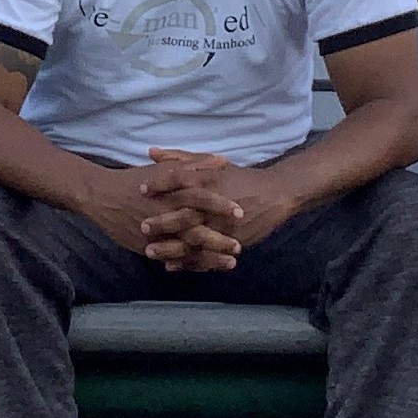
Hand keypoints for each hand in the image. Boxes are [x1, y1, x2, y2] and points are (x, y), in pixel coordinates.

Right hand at [78, 153, 243, 271]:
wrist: (102, 197)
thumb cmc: (135, 180)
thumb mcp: (165, 170)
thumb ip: (195, 165)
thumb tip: (222, 160)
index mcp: (171, 193)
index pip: (200, 199)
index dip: (220, 206)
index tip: (240, 212)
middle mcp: (166, 215)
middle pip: (196, 230)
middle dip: (219, 239)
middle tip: (239, 246)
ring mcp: (157, 234)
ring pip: (187, 249)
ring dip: (210, 257)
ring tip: (230, 262)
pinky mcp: (149, 247)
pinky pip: (173, 258)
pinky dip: (190, 264)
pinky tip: (206, 268)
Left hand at [140, 148, 299, 266]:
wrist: (275, 195)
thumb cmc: (241, 178)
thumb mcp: (213, 164)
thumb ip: (181, 158)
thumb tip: (151, 152)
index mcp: (211, 179)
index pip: (180, 178)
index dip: (160, 183)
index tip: (142, 189)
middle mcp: (215, 203)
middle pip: (185, 213)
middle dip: (162, 221)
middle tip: (143, 226)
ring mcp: (224, 225)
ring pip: (194, 239)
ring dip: (171, 247)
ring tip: (150, 252)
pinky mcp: (231, 241)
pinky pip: (208, 254)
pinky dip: (188, 262)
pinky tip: (172, 265)